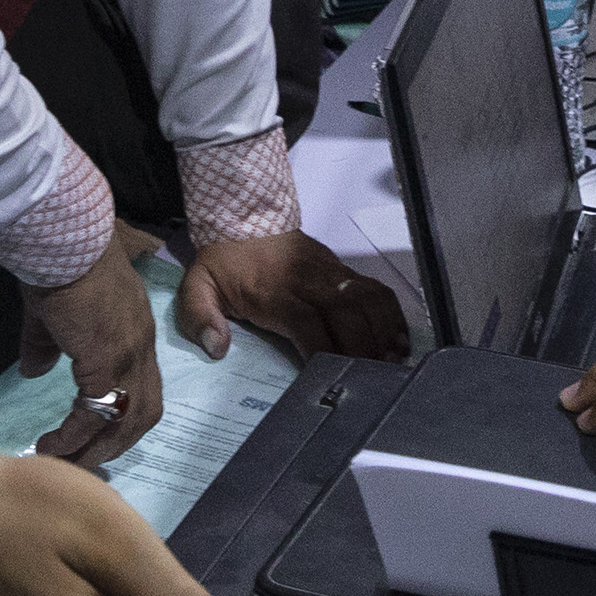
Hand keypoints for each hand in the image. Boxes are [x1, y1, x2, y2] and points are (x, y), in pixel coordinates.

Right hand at [17, 232, 158, 463]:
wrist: (62, 240)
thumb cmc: (59, 263)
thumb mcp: (53, 310)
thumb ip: (46, 344)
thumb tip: (33, 371)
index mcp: (134, 331)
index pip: (142, 385)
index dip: (125, 416)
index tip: (99, 435)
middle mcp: (140, 347)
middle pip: (144, 411)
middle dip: (117, 442)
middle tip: (87, 462)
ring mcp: (126, 354)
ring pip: (125, 420)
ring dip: (97, 448)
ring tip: (66, 463)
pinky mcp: (104, 360)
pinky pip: (93, 412)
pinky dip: (74, 435)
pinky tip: (50, 445)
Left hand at [179, 231, 402, 366]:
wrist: (243, 215)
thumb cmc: (223, 260)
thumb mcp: (197, 286)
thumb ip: (199, 316)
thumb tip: (216, 348)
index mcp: (273, 290)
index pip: (306, 324)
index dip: (322, 351)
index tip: (331, 377)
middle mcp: (308, 281)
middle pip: (346, 315)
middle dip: (362, 348)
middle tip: (373, 379)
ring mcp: (329, 273)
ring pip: (366, 300)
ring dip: (383, 331)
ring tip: (393, 361)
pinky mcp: (341, 268)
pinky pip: (373, 288)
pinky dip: (390, 313)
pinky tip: (399, 337)